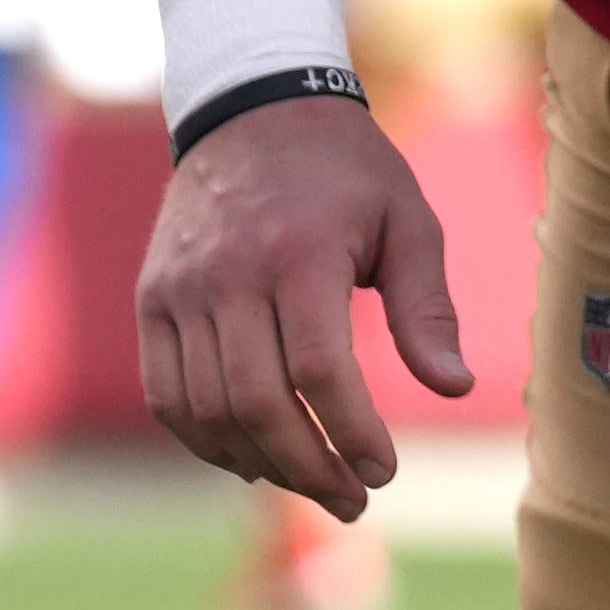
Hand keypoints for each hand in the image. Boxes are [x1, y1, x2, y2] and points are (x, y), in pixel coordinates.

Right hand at [136, 98, 471, 518]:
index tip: (387, 470)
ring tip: (314, 482)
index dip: (351, 430)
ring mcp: (179, 292)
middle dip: (307, 465)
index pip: (318, 368)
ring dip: (259, 462)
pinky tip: (253, 459)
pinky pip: (167, 394)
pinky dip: (206, 439)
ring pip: (206, 408)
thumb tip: (457, 388)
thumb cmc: (349, 172)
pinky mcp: (152, 303)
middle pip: (255, 402)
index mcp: (301, 251)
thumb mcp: (408, 219)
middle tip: (355, 497)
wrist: (255, 111)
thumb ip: (427, 307)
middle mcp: (229, 276)